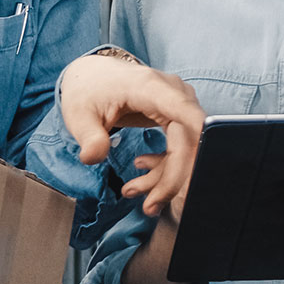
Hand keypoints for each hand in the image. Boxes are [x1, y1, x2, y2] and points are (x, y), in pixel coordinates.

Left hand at [57, 53, 205, 216]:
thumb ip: (89, 137)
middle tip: (149, 207)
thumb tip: (92, 158)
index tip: (204, 168)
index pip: (184, 111)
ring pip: (188, 148)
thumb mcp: (79, 115)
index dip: (199, 138)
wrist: (91, 76)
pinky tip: (142, 171)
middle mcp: (172, 93)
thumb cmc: (87, 91)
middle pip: (189, 141)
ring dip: (167, 178)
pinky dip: (166, 167)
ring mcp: (178, 103)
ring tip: (135, 193)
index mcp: (149, 87)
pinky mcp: (177, 115)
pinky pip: (182, 146)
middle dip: (172, 180)